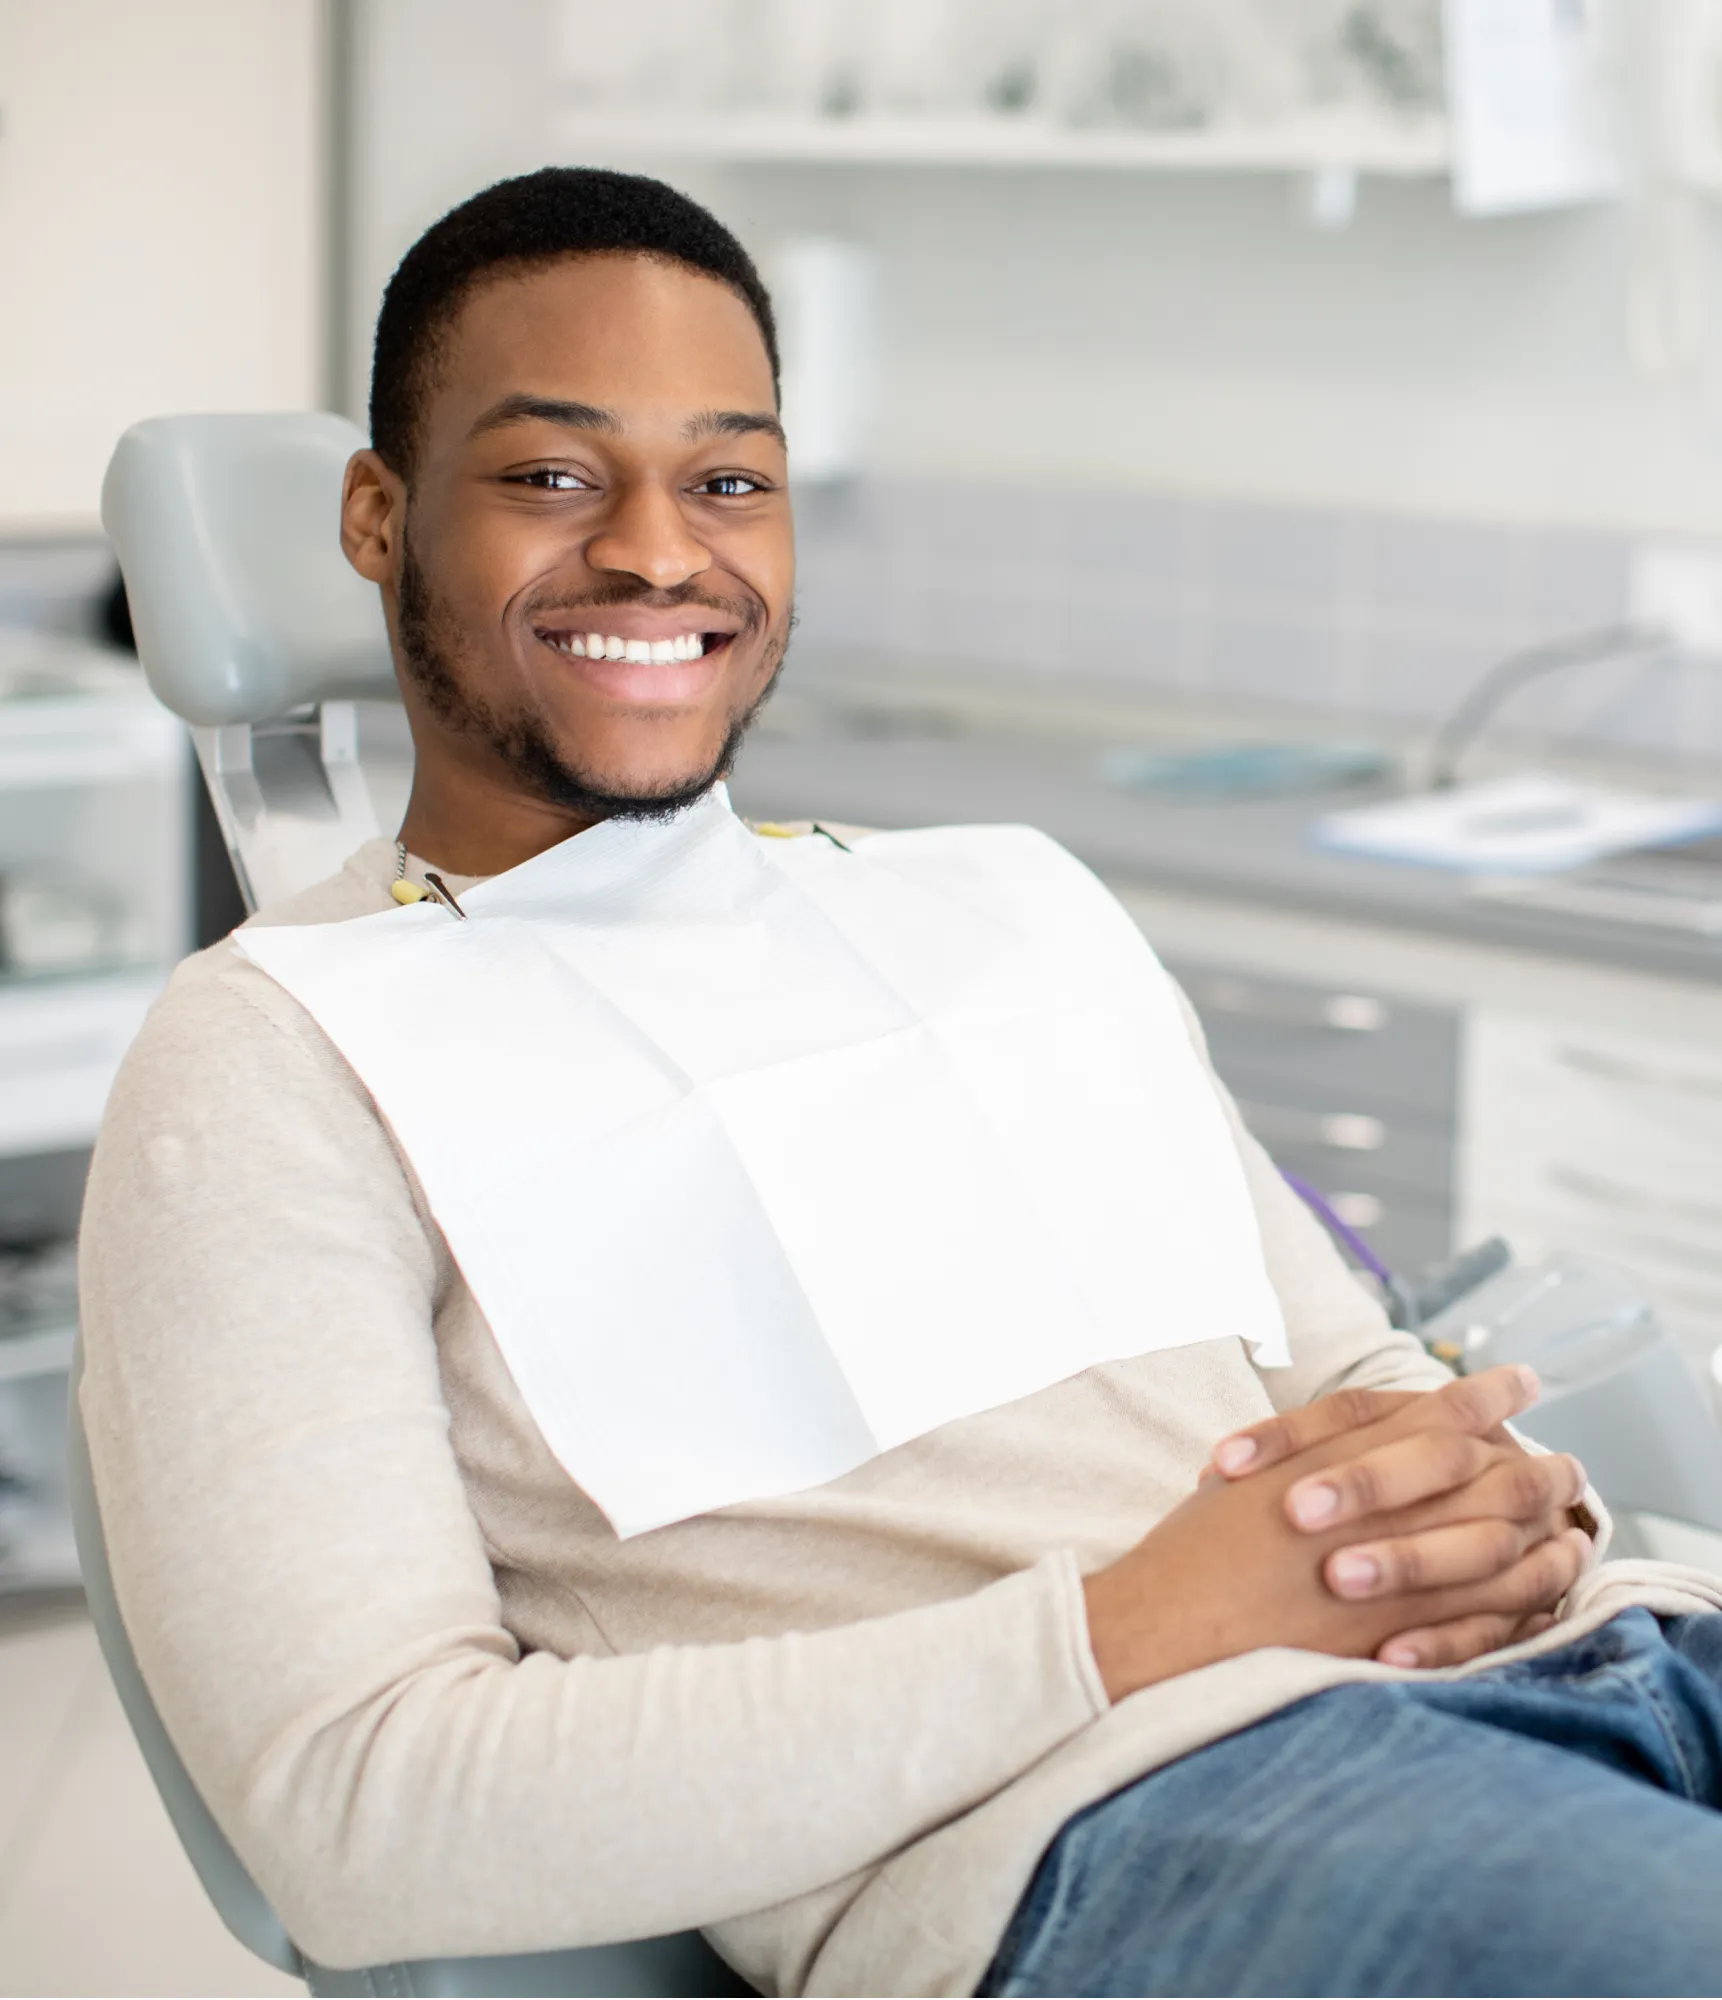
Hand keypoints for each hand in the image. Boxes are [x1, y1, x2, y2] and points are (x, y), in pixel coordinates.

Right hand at [1083, 1367, 1590, 1702]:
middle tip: (1562, 1452)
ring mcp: (1394, 1574)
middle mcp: (1376, 1509)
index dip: (1479, 1395)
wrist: (1169, 1628)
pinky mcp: (1400, 1633)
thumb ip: (1324, 1449)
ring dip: (1540, 1526)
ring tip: (1569, 1516)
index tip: (1516, 1381)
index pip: (1429, 1415)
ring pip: (1495, 1540)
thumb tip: (1379, 1430)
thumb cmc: (1197, 1550)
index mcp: (1340, 1461)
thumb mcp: (1253, 1475)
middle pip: (1478, 1471)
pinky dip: (1523, 1595)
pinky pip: (1485, 1612)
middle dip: (1527, 1457)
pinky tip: (1539, 1586)